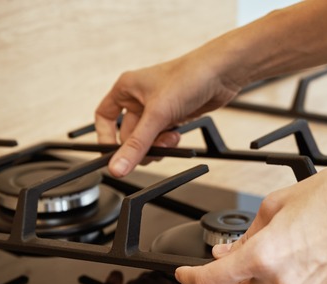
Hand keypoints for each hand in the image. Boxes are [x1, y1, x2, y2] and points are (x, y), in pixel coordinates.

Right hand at [95, 52, 241, 176]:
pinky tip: (177, 136)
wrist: (222, 72)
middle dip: (140, 146)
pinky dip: (168, 142)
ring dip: (156, 145)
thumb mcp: (157, 115)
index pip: (104, 117)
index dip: (105, 137)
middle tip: (150, 151)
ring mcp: (156, 108)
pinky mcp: (172, 116)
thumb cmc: (189, 76)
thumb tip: (117, 167)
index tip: (113, 155)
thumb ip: (136, 145)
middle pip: (127, 134)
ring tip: (168, 139)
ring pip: (146, 139)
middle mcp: (139, 97)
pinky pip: (161, 137)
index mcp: (126, 88)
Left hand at [175, 157, 326, 283]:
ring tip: (255, 254)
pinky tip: (281, 256)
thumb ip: (246, 235)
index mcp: (265, 256)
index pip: (213, 281)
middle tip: (217, 267)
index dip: (190, 279)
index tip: (184, 274)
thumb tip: (227, 252)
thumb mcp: (275, 205)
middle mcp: (283, 280)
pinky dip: (273, 281)